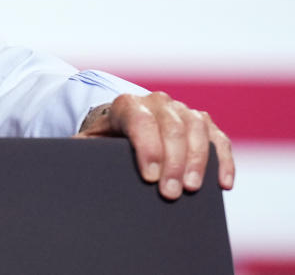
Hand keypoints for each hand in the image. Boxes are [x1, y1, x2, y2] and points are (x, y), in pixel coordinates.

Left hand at [75, 92, 234, 199]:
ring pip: (197, 128)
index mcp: (126, 105)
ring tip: (193, 189)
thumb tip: (71, 163)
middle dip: (174, 161)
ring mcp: (181, 110)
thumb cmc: (103, 139)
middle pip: (171, 127)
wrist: (120, 124)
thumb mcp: (88, 143)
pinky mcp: (201, 123)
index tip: (150, 177)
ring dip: (198, 160)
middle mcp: (156, 101)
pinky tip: (223, 183)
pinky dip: (223, 159)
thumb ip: (81, 150)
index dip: (148, 148)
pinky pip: (217, 138)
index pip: (140, 121)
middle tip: (171, 193)